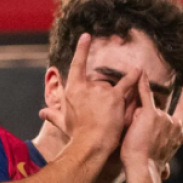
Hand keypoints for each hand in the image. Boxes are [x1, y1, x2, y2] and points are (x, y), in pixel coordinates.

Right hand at [36, 34, 138, 159]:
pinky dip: (134, 77)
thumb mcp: (62, 122)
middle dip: (101, 99)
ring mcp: (101, 91)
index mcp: (73, 90)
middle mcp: (86, 87)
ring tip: (108, 118)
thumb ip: (52, 115)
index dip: (82, 49)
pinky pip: (126, 84)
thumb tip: (42, 113)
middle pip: (98, 84)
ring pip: (111, 89)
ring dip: (112, 100)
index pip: (77, 65)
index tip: (86, 36)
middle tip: (98, 117)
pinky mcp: (115, 97)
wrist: (89, 145)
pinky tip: (140, 70)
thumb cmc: (76, 135)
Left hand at [122, 75, 182, 176]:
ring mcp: (163, 117)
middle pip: (158, 111)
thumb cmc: (149, 167)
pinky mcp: (149, 114)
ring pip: (146, 110)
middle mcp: (174, 122)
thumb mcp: (162, 162)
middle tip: (142, 139)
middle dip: (146, 123)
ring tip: (134, 139)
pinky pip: (144, 95)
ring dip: (137, 121)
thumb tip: (167, 173)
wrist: (143, 168)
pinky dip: (142, 84)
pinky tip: (141, 73)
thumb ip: (165, 162)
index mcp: (180, 133)